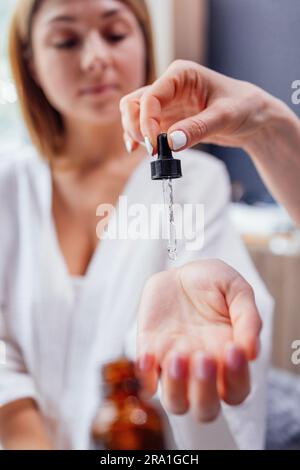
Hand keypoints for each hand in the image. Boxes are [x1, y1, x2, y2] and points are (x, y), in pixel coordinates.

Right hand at [120, 59, 273, 154]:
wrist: (253, 117)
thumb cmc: (244, 106)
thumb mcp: (225, 116)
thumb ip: (198, 128)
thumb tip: (171, 142)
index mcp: (181, 75)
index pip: (150, 96)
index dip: (147, 121)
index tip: (155, 144)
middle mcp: (168, 87)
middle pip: (134, 103)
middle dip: (136, 127)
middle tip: (152, 149)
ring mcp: (166, 104)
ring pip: (134, 115)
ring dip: (135, 134)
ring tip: (152, 153)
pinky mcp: (167, 121)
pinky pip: (143, 128)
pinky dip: (138, 139)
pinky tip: (139, 151)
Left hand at [136, 259, 261, 421]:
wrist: (181, 270)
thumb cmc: (213, 282)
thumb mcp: (236, 289)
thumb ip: (248, 317)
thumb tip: (252, 352)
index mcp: (228, 358)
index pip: (236, 391)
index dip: (236, 378)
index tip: (233, 348)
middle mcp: (202, 370)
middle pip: (205, 409)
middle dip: (204, 391)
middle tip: (203, 356)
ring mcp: (174, 364)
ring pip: (175, 402)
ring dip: (175, 386)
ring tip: (177, 356)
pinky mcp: (150, 351)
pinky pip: (145, 379)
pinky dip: (144, 376)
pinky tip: (149, 355)